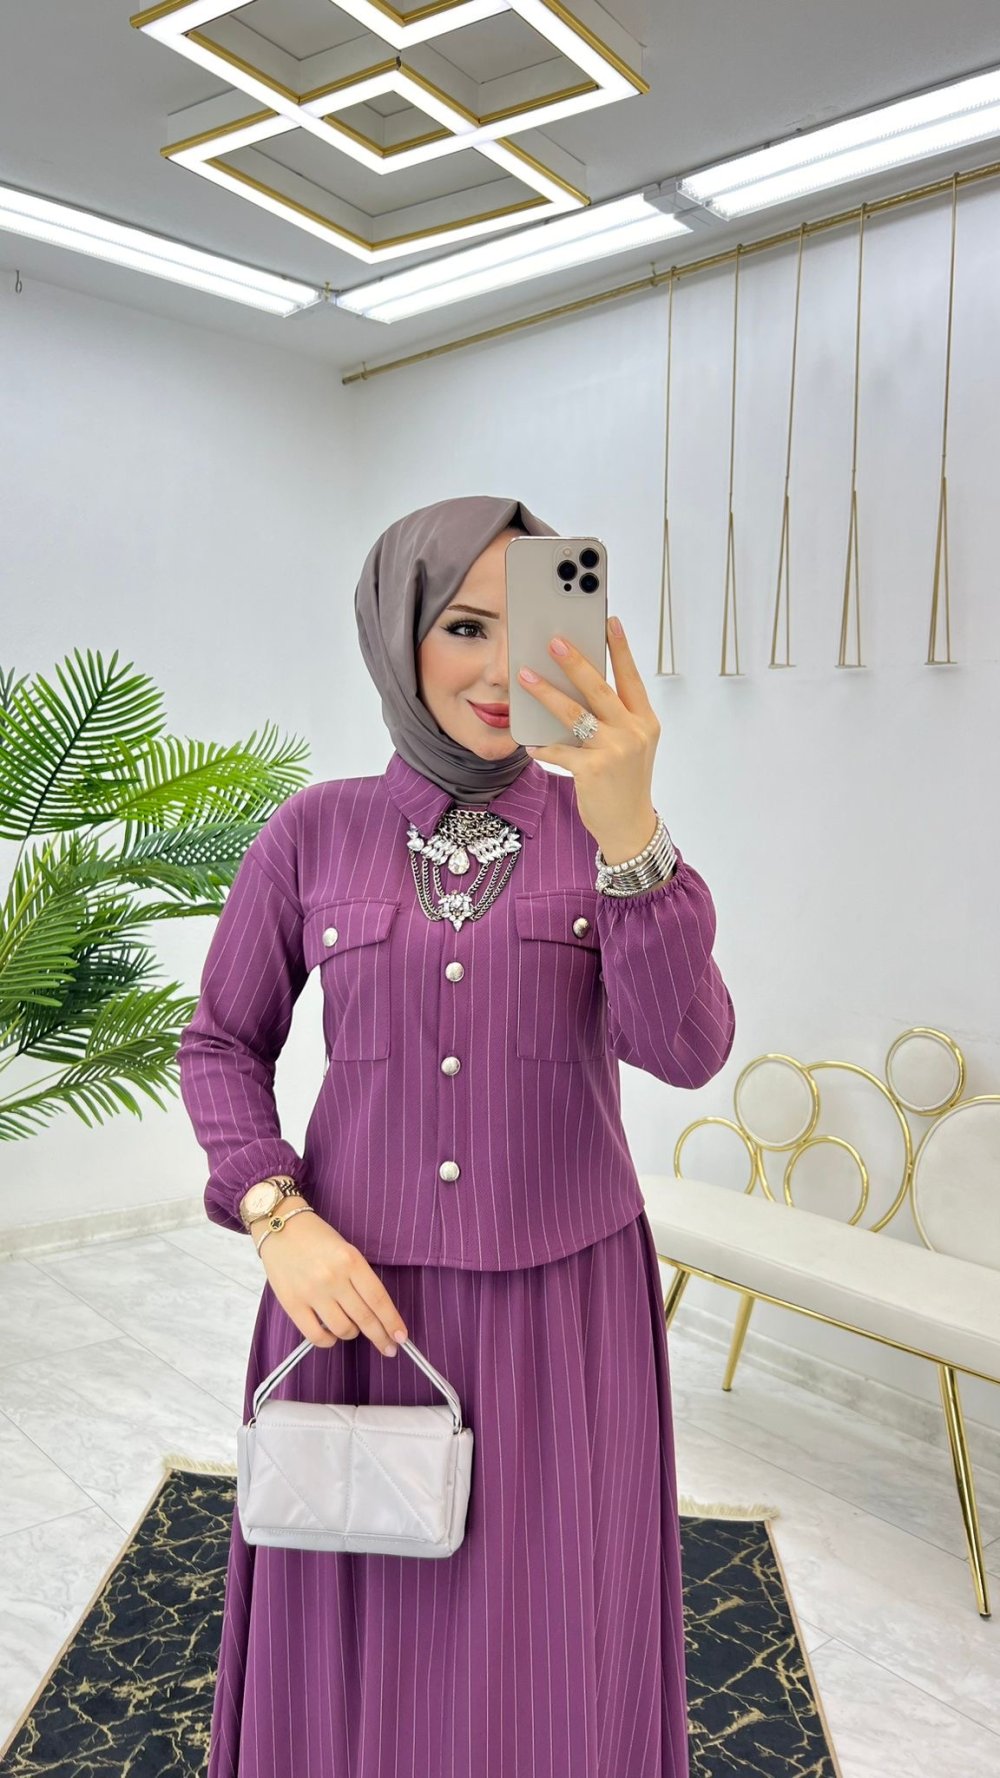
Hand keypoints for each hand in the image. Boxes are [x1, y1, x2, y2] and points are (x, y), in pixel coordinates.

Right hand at [258, 1213, 408, 1358]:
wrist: (280, 1226)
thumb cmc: (317, 1238)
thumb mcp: (347, 1249)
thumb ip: (360, 1278)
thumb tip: (375, 1312)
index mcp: (351, 1260)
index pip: (378, 1299)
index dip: (392, 1321)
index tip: (401, 1336)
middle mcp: (333, 1278)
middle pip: (364, 1318)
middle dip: (381, 1337)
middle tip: (389, 1349)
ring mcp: (312, 1293)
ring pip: (343, 1329)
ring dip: (352, 1334)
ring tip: (352, 1328)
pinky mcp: (292, 1304)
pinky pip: (316, 1336)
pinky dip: (328, 1341)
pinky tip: (331, 1334)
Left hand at [517, 618, 661, 862]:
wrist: (629, 827)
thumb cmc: (624, 782)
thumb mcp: (629, 746)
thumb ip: (611, 720)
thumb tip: (575, 690)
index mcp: (645, 721)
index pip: (631, 678)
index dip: (620, 649)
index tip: (609, 621)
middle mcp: (633, 732)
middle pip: (599, 688)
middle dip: (574, 662)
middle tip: (553, 641)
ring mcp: (615, 751)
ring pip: (574, 714)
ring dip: (546, 693)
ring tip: (525, 676)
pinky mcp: (593, 770)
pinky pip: (560, 750)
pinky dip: (544, 746)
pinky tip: (531, 744)